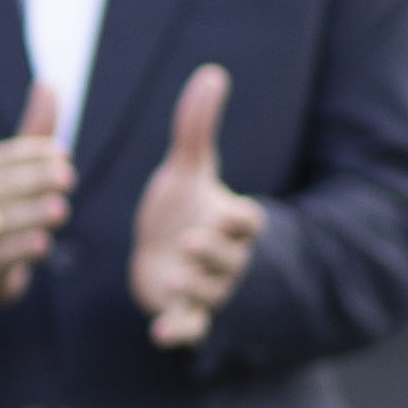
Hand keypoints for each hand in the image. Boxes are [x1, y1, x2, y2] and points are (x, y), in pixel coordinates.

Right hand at [0, 81, 71, 320]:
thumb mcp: (9, 171)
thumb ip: (33, 133)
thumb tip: (49, 84)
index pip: (6, 157)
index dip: (33, 154)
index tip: (63, 155)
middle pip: (3, 186)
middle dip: (35, 180)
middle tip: (67, 178)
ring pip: (2, 220)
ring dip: (32, 214)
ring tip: (60, 210)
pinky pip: (1, 256)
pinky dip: (22, 249)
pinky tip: (44, 244)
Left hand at [129, 67, 265, 350]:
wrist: (164, 253)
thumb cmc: (182, 208)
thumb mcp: (188, 170)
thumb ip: (197, 127)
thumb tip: (211, 73)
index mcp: (231, 222)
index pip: (248, 222)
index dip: (241, 219)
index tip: (231, 211)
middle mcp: (225, 258)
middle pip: (229, 259)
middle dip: (213, 252)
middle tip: (191, 242)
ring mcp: (206, 289)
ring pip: (209, 294)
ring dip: (194, 288)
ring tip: (172, 277)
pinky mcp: (184, 313)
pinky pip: (188, 327)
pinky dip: (178, 332)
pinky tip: (159, 334)